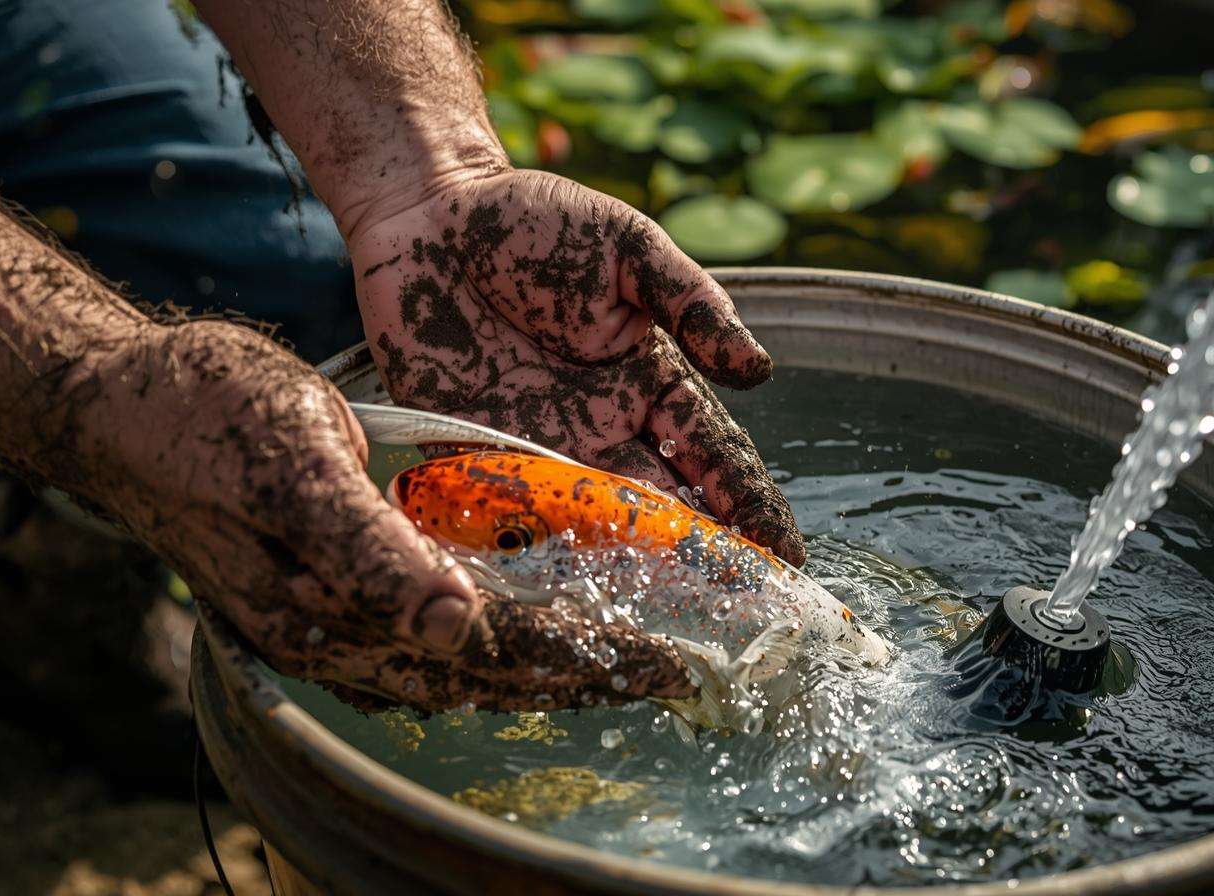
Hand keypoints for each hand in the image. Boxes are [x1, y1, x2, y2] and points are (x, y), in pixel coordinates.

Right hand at [80, 320, 692, 709]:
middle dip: (577, 674)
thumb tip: (456, 629)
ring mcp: (325, 625)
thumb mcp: (295, 466)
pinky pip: (423, 639)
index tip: (662, 661)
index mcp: (328, 611)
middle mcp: (332, 637)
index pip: (484, 651)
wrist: (119, 403)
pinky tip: (525, 636)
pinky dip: (489, 640)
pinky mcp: (324, 598)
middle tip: (669, 671)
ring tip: (618, 664)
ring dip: (540, 666)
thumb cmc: (205, 416)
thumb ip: (372, 554)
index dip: (578, 657)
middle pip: (481, 673)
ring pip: (457, 665)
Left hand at [349, 168, 806, 564]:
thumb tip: (761, 370)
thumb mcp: (630, 250)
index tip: (786, 553)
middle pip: (661, 507)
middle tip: (738, 606)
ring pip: (594, 524)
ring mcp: (537, 448)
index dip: (749, 504)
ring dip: (628, 567)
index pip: (710, 456)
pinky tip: (560, 590)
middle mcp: (600, 430)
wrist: (428, 212)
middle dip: (701, 558)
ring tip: (665, 610)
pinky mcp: (470, 456)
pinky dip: (534, 552)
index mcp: (648, 383)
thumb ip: (693, 305)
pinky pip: (508, 514)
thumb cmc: (535, 221)